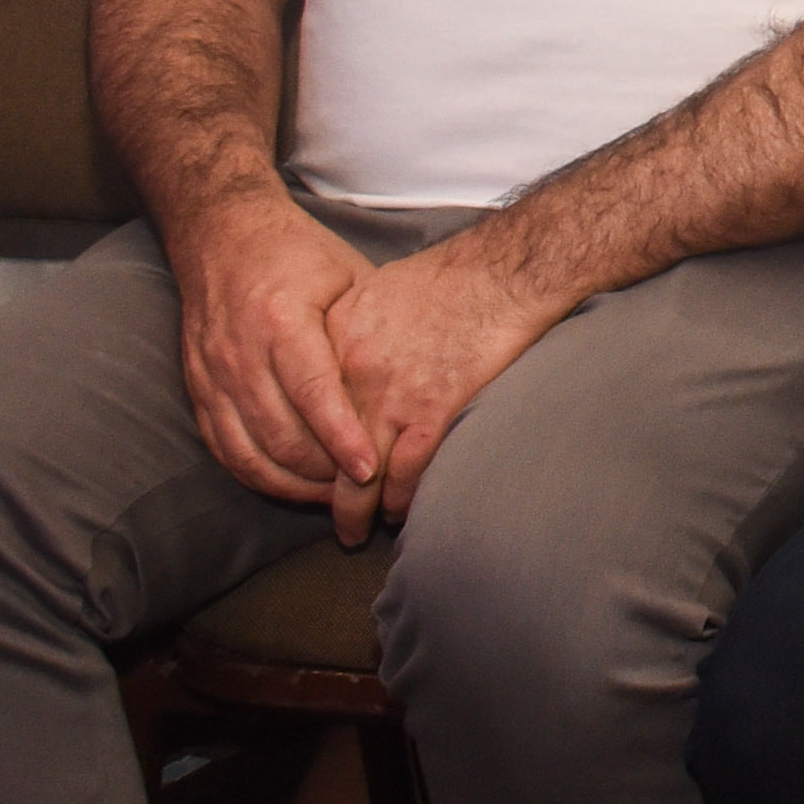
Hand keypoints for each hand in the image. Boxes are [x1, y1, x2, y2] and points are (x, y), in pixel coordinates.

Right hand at [165, 188, 379, 504]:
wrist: (223, 235)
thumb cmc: (299, 255)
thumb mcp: (346, 276)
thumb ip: (366, 331)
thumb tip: (404, 385)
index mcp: (281, 319)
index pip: (312, 392)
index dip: (341, 436)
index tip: (368, 470)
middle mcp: (240, 352)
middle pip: (281, 433)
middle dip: (322, 472)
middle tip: (362, 492)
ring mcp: (212, 375)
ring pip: (249, 451)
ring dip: (292, 483)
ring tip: (333, 496)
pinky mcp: (198, 390)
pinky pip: (224, 448)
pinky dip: (257, 474)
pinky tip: (291, 484)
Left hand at [315, 235, 562, 544]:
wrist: (502, 271)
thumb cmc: (451, 276)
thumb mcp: (376, 291)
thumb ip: (349, 333)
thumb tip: (340, 364)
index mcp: (333, 340)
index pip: (301, 412)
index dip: (303, 450)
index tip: (308, 471)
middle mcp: (350, 374)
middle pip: (320, 452)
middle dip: (320, 493)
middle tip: (324, 516)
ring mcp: (389, 395)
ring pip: (357, 476)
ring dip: (356, 512)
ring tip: (356, 531)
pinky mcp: (432, 411)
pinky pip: (405, 474)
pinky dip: (401, 498)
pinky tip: (400, 510)